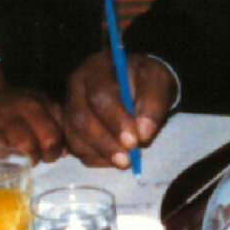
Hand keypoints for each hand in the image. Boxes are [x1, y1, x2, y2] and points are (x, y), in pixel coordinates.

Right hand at [0, 65, 66, 160]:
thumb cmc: (15, 105)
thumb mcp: (40, 102)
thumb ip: (58, 121)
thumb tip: (67, 151)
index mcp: (31, 104)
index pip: (51, 137)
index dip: (52, 152)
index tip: (48, 155)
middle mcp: (9, 113)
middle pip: (28, 146)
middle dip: (33, 158)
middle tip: (31, 159)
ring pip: (5, 150)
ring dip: (12, 161)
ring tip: (14, 160)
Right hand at [62, 49, 179, 166]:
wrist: (139, 84)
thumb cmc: (147, 80)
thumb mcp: (159, 82)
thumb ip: (153, 104)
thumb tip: (143, 133)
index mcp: (98, 68)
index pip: (100, 95)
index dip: (115, 120)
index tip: (133, 141)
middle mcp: (77, 86)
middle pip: (81, 117)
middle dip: (104, 142)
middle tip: (126, 160)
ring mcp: (70, 107)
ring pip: (75, 136)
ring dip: (100, 153)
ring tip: (124, 162)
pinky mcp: (70, 126)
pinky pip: (76, 147)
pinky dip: (95, 158)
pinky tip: (113, 160)